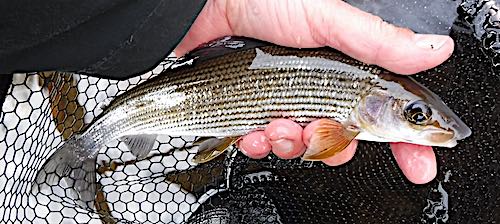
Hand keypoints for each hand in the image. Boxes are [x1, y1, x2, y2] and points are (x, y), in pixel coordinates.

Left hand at [175, 0, 453, 183]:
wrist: (204, 11)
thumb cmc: (261, 3)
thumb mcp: (326, 18)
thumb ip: (378, 41)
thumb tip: (434, 50)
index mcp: (344, 69)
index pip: (386, 111)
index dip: (407, 140)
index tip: (420, 163)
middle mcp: (318, 88)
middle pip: (342, 139)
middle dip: (331, 145)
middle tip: (319, 129)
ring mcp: (286, 103)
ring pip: (303, 146)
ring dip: (292, 143)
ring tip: (278, 124)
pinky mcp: (255, 113)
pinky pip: (266, 146)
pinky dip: (261, 144)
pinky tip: (255, 130)